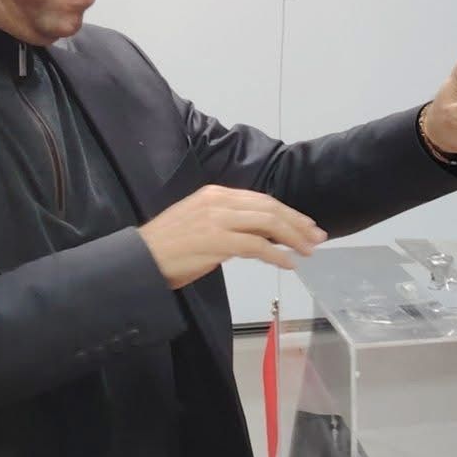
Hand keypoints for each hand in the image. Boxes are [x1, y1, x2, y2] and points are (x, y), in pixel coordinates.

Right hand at [138, 185, 325, 289]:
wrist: (140, 259)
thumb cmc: (168, 247)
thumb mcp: (200, 224)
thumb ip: (227, 224)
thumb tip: (257, 235)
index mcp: (215, 193)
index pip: (261, 199)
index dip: (288, 212)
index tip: (306, 225)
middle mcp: (219, 201)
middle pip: (270, 208)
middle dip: (297, 223)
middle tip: (317, 237)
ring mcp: (217, 220)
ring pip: (268, 223)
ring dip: (293, 238)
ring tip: (307, 251)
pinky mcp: (216, 241)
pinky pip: (256, 246)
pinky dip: (277, 254)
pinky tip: (288, 263)